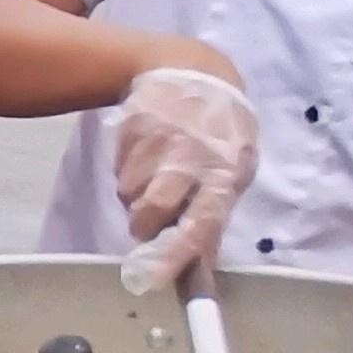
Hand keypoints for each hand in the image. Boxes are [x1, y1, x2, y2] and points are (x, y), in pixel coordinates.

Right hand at [109, 62, 256, 294]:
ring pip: (128, 193)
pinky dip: (128, 173)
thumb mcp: (233, 171)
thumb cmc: (222, 133)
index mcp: (224, 173)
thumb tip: (200, 271)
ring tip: (153, 180)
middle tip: (148, 222)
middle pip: (151, 209)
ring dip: (136, 197)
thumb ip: (214, 216)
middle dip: (143, 225)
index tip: (151, 279)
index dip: (176, 255)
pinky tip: (146, 156)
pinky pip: (118, 169)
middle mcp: (191, 158)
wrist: (194, 72)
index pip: (200, 223)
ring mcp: (158, 141)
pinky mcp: (132, 128)